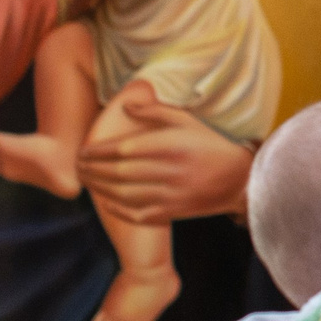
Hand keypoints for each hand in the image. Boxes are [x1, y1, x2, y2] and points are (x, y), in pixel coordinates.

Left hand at [77, 94, 253, 225]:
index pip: (123, 149)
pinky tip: (107, 202)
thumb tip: (126, 106)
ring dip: (100, 189)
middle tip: (79, 167)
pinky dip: (119, 209)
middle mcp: (169, 170)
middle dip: (93, 170)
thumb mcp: (188, 121)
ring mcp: (171, 194)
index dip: (98, 151)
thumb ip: (156, 111)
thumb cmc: (211, 146)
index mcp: (171, 145)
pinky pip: (138, 213)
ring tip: (87, 181)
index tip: (83, 151)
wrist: (240, 180)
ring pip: (124, 194)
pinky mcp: (174, 212)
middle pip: (119, 172)